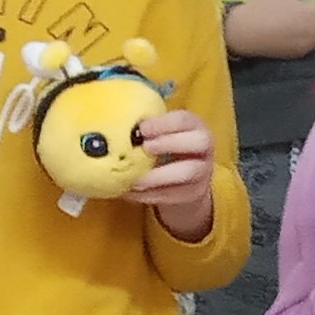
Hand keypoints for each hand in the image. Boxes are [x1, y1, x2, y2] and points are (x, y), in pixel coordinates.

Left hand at [126, 104, 216, 240]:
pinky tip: (130, 192)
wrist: (183, 180)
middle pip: (200, 141)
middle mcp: (204, 147)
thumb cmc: (165, 147)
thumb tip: (110, 121)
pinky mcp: (193, 194)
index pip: (186, 119)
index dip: (165, 123)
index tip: (143, 128)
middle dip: (171, 142)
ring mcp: (202, 171)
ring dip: (159, 175)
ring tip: (135, 179)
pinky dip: (149, 195)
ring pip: (189, 172)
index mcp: (194, 126)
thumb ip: (145, 128)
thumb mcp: (160, 133)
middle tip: (145, 147)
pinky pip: (173, 195)